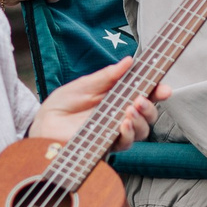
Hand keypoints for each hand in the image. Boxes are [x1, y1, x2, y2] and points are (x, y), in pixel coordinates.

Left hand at [29, 58, 165, 149]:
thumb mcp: (83, 85)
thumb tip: (128, 61)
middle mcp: (120, 115)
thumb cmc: (61, 106)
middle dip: (151, 107)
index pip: (144, 94)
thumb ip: (106, 76)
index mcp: (117, 98)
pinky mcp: (106, 146)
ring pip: (142, 130)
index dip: (157, 90)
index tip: (163, 87)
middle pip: (149, 114)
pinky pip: (125, 143)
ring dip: (141, 120)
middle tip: (142, 100)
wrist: (42, 127)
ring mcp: (114, 132)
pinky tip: (123, 124)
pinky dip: (127, 133)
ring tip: (131, 109)